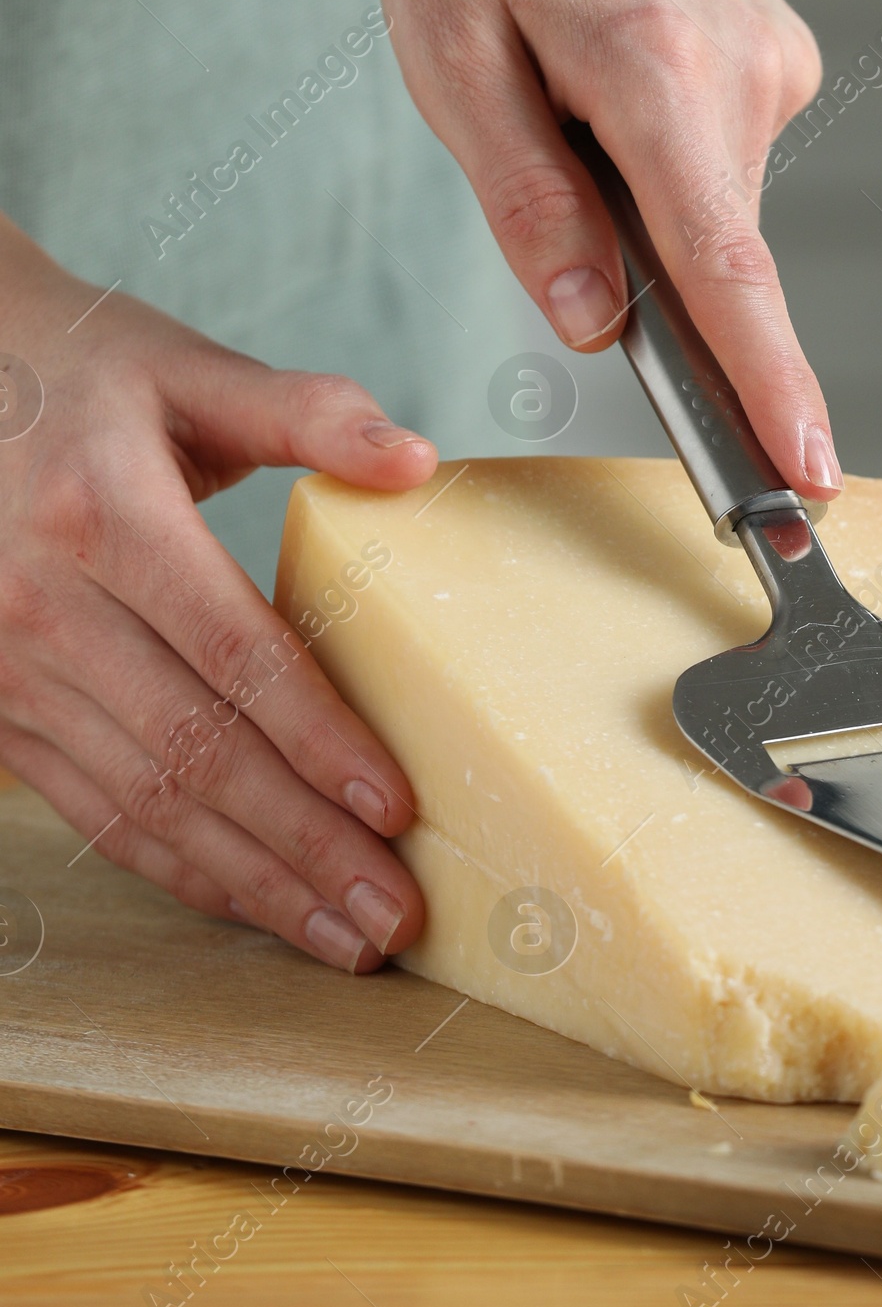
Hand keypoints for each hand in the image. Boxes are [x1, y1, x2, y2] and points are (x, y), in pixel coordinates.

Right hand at [0, 219, 434, 968]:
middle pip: (192, 751)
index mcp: (103, 514)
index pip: (231, 652)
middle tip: (395, 913)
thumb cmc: (84, 375)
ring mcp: (7, 670)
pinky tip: (254, 902)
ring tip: (347, 935)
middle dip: (302, 844)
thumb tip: (416, 460)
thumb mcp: (190, 370)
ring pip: (142, 803)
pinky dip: (178, 867)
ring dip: (250, 881)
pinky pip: (94, 808)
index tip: (397, 803)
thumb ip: (309, 412)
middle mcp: (42, 605)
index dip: (316, 736)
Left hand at [295, 0, 840, 498]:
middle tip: (531, 123)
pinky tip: (600, 54)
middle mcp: (745, 65)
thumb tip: (595, 322)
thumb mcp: (451, 61)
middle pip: (706, 243)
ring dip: (630, 181)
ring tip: (554, 63)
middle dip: (629, 251)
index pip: (730, 267)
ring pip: (707, 196)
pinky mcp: (777, 46)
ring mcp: (774, 51)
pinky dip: (657, 141)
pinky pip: (717, 148)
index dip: (767, 383)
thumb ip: (529, 201)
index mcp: (657, 70)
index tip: (810, 472)